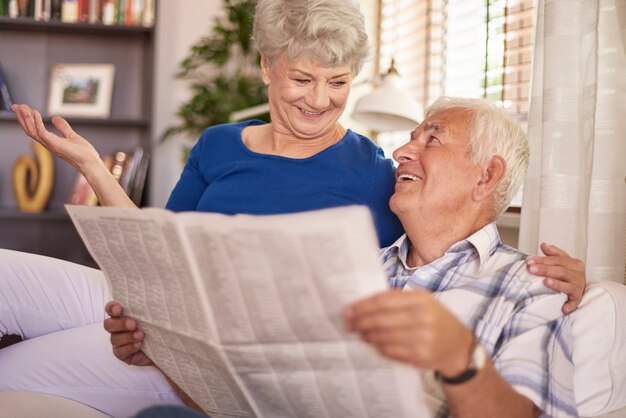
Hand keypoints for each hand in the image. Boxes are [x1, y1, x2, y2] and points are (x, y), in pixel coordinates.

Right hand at [12, 104, 100, 171]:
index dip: (26, 120)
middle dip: (22, 117)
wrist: (90, 162)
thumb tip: (55, 118)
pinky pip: (41, 132)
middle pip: (29, 130)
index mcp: (50, 141)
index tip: (21, 108)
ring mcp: (50, 144)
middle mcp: (47, 143)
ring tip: (21, 107)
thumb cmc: (83, 152)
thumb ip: (63, 128)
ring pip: (32, 131)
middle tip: (16, 105)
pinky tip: (34, 112)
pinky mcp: (55, 144)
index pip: (33, 130)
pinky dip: (37, 122)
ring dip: (26, 118)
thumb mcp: (71, 136)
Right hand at [104, 301, 153, 366]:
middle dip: (120, 324)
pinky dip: (129, 347)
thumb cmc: (158, 327)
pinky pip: (120, 351)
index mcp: (123, 315)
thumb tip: (158, 296)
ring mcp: (118, 341)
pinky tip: (139, 345)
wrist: (164, 347)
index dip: (112, 308)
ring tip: (141, 335)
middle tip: (134, 324)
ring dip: (127, 336)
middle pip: (108, 324)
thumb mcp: (156, 316)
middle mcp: (117, 327)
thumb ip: (151, 308)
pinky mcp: (121, 353)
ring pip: (114, 338)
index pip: (110, 308)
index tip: (119, 309)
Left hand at [344, 289, 474, 376]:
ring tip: (359, 333)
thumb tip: (363, 305)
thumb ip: (396, 300)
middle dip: (360, 322)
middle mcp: (423, 318)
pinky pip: (390, 351)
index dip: (362, 306)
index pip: (383, 301)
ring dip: (367, 335)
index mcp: (421, 299)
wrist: (458, 346)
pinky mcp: (420, 356)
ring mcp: (422, 339)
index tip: (348, 310)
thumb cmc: (434, 319)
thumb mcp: (422, 302)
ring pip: (383, 337)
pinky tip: (373, 343)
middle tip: (348, 324)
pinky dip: (378, 347)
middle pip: (381, 320)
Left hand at [527, 243, 585, 313]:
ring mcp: (579, 287)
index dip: (542, 260)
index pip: (557, 260)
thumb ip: (553, 253)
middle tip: (531, 269)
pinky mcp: (578, 298)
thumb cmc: (567, 273)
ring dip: (557, 284)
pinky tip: (563, 308)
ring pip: (568, 284)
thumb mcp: (561, 261)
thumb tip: (543, 245)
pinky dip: (570, 305)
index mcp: (575, 263)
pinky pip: (575, 302)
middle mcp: (578, 274)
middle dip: (545, 269)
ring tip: (546, 281)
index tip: (529, 261)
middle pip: (561, 270)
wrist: (578, 287)